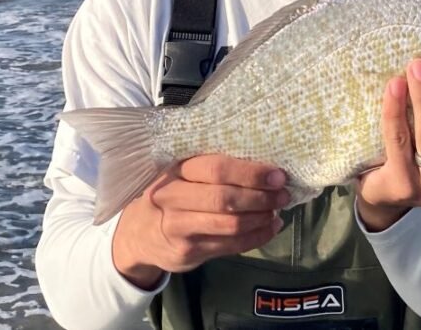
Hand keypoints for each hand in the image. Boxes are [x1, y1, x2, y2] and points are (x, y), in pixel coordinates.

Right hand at [111, 155, 289, 288]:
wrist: (137, 235)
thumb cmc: (171, 196)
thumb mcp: (182, 175)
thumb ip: (213, 170)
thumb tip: (266, 168)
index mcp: (176, 171)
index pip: (216, 169)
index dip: (251, 172)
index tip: (277, 175)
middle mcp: (172, 198)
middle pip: (225, 198)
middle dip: (261, 197)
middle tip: (283, 194)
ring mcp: (178, 228)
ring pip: (230, 225)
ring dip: (261, 218)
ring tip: (276, 211)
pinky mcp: (188, 253)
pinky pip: (231, 246)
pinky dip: (257, 237)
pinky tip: (270, 227)